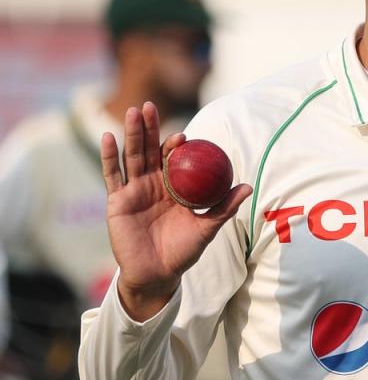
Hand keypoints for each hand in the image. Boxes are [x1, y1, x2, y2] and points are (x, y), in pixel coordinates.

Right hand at [101, 102, 250, 320]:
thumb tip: (248, 186)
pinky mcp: (117, 200)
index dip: (176, 144)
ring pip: (132, 156)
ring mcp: (134, 189)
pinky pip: (112, 175)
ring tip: (134, 111)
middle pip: (150, 149)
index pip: (175, 158)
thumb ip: (224, 207)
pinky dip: (109, 156)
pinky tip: (108, 136)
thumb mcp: (207, 228)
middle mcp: (153, 183)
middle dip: (150, 127)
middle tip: (150, 105)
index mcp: (175, 186)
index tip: (183, 135)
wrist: (157, 274)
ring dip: (132, 133)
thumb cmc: (184, 251)